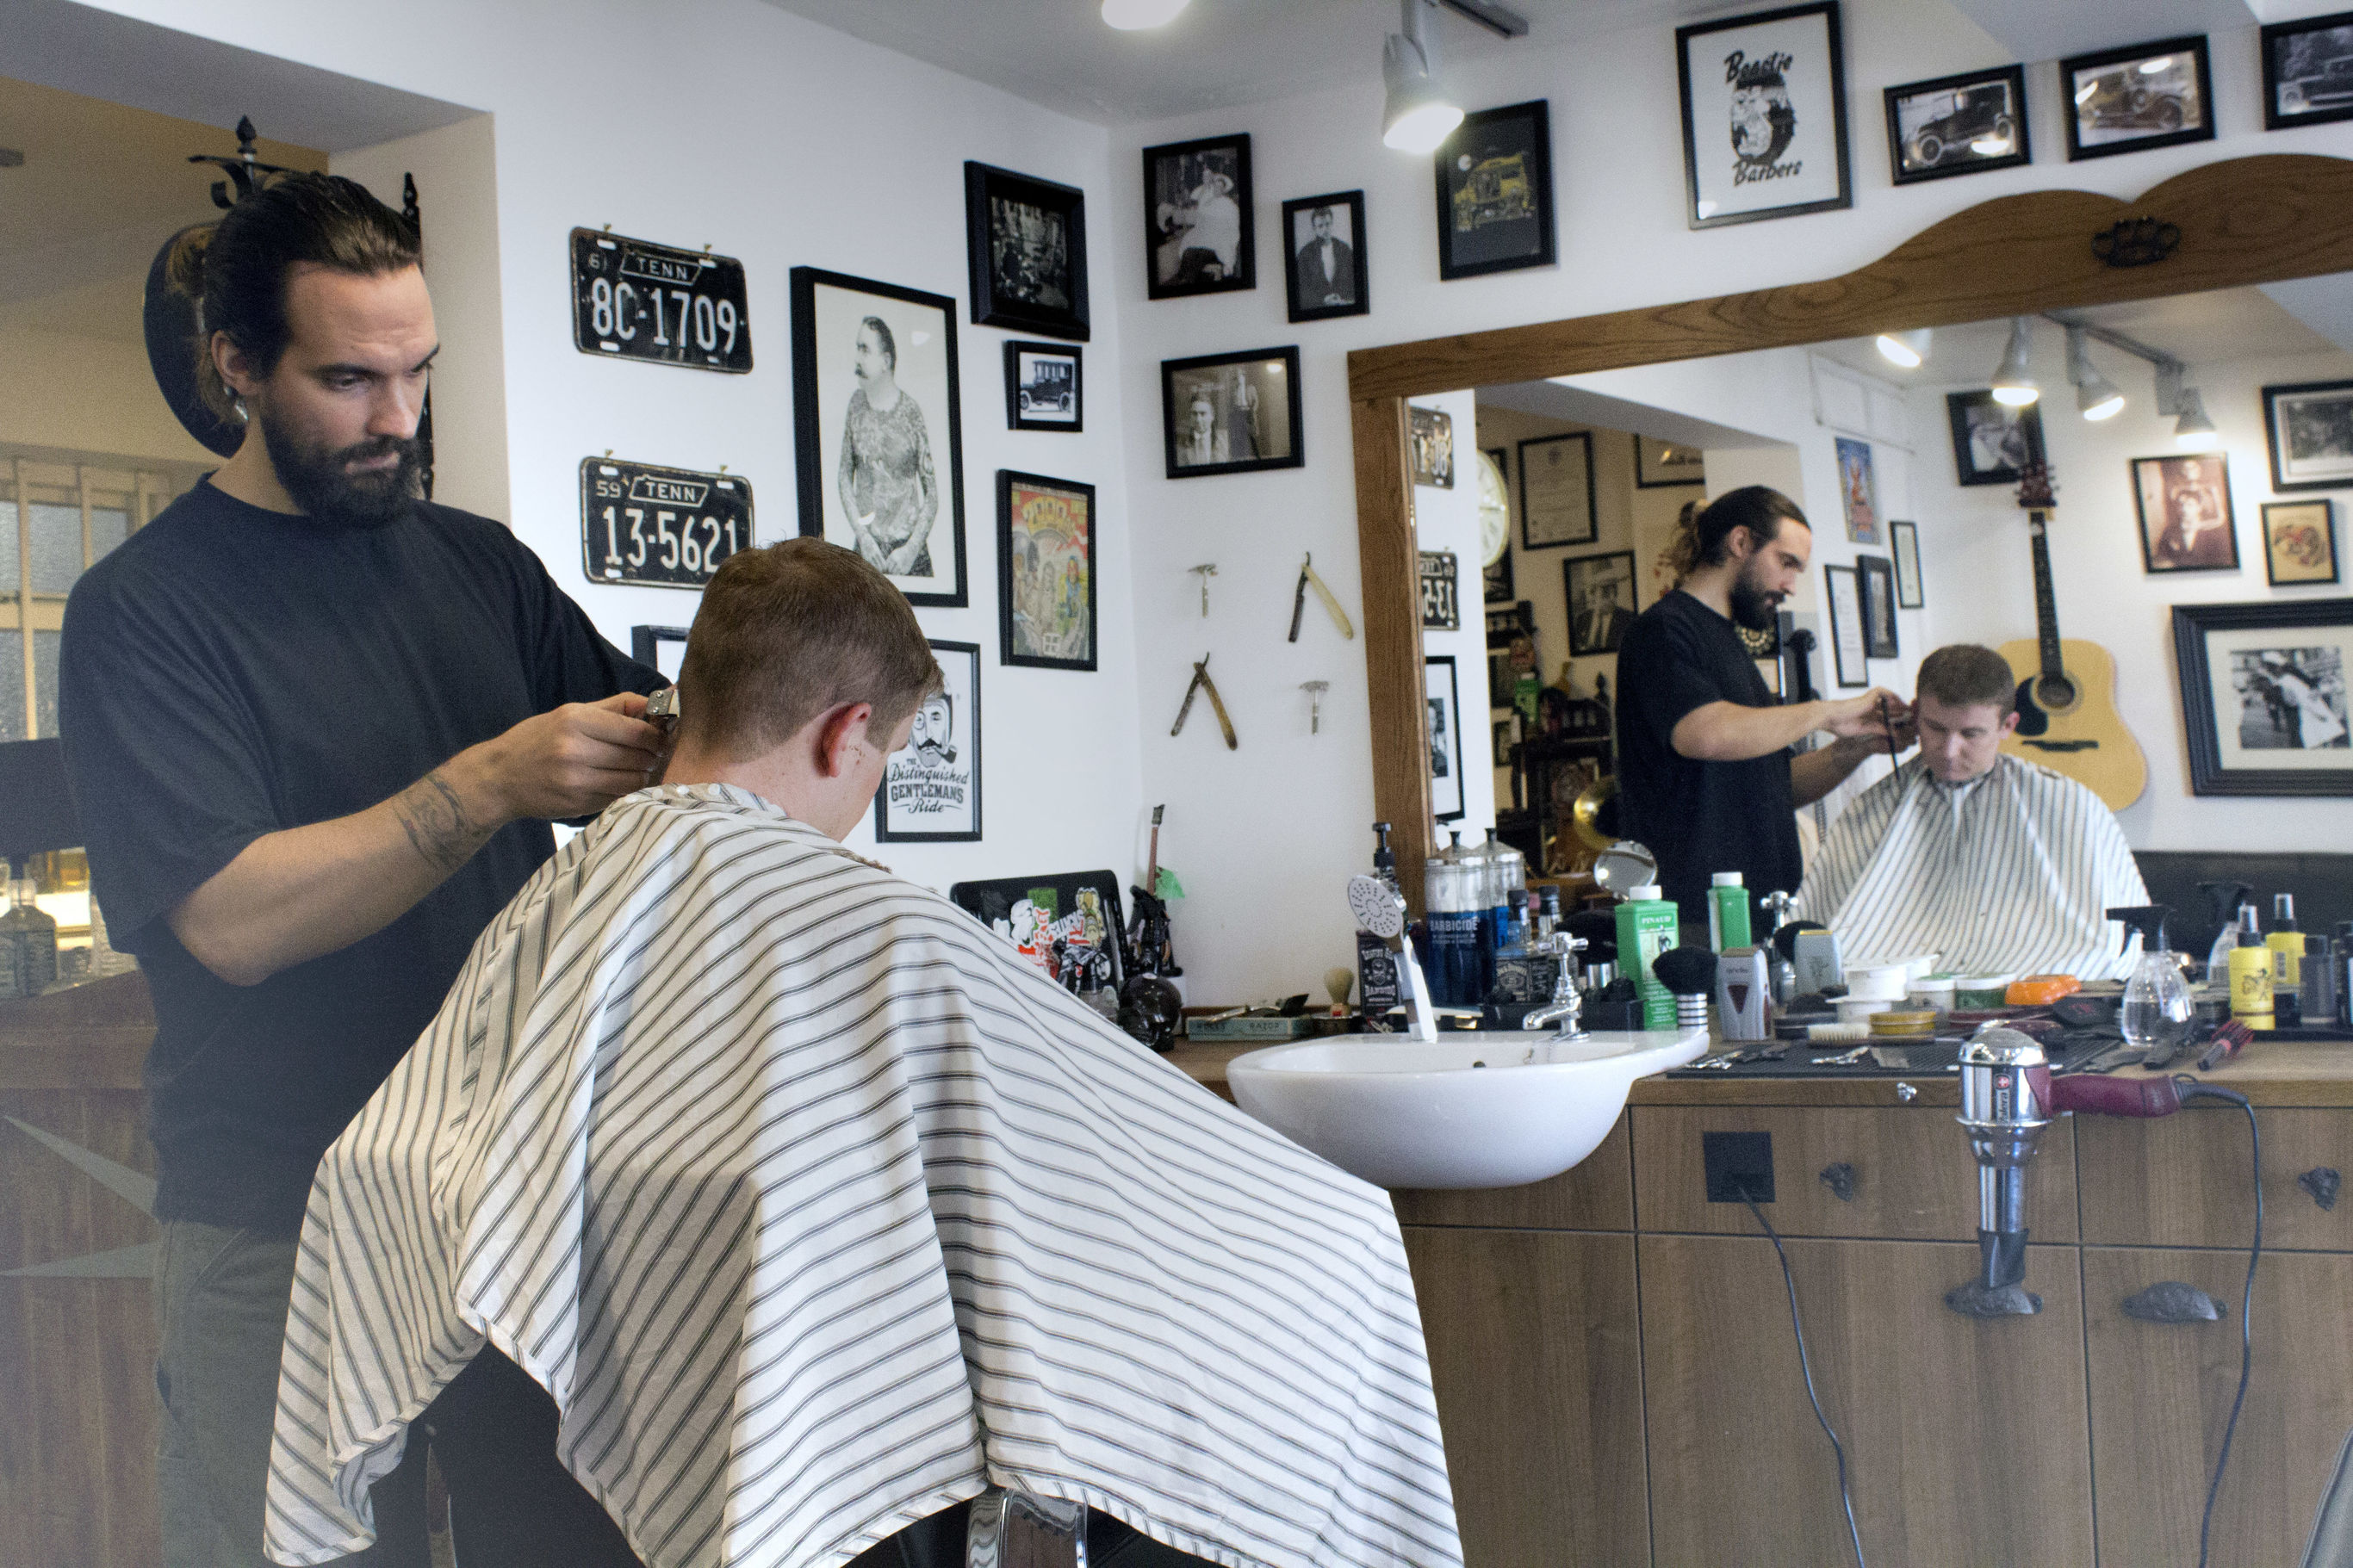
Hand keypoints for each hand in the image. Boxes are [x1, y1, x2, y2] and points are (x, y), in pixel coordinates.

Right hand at [456, 692, 665, 823]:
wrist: (499, 778)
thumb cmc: (537, 740)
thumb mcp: (570, 713)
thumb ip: (615, 707)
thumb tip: (656, 700)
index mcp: (575, 721)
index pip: (637, 731)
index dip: (656, 735)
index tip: (660, 736)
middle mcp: (575, 751)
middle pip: (639, 757)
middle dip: (652, 756)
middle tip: (650, 753)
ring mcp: (576, 781)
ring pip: (634, 781)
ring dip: (641, 775)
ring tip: (634, 768)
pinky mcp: (578, 805)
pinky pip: (618, 797)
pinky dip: (624, 790)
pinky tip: (615, 781)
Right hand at [1823, 689, 1912, 751]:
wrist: (1832, 717)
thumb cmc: (1842, 724)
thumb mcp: (1866, 729)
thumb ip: (1880, 730)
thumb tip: (1894, 734)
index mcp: (1869, 714)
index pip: (1888, 717)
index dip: (1898, 723)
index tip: (1908, 729)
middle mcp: (1873, 705)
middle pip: (1894, 710)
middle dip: (1905, 716)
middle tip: (1916, 722)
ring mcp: (1873, 699)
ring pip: (1894, 703)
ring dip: (1904, 709)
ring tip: (1913, 716)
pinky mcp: (1874, 694)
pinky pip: (1891, 695)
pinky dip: (1899, 701)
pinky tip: (1904, 708)